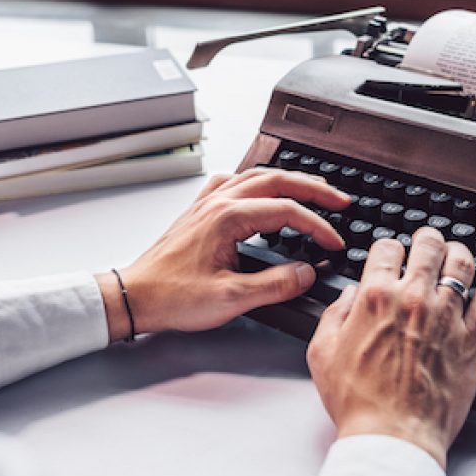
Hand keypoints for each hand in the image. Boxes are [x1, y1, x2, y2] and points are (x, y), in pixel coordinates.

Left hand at [97, 168, 350, 341]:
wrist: (135, 296)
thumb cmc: (173, 296)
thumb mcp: (231, 298)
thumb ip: (275, 284)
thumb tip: (306, 272)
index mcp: (229, 218)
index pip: (288, 210)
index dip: (318, 226)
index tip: (334, 242)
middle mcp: (219, 203)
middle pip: (277, 180)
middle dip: (314, 188)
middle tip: (339, 200)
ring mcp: (208, 204)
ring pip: (257, 177)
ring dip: (289, 181)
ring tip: (313, 191)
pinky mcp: (201, 212)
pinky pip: (234, 183)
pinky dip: (256, 183)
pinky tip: (262, 191)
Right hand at [306, 228, 475, 467]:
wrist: (393, 435)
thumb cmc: (359, 402)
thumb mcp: (322, 354)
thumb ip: (334, 316)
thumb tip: (348, 297)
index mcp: (376, 298)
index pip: (387, 249)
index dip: (388, 247)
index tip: (391, 254)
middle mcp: (415, 300)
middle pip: (429, 247)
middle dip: (427, 238)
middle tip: (428, 240)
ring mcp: (447, 317)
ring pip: (462, 265)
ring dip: (458, 251)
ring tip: (456, 251)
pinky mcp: (471, 339)